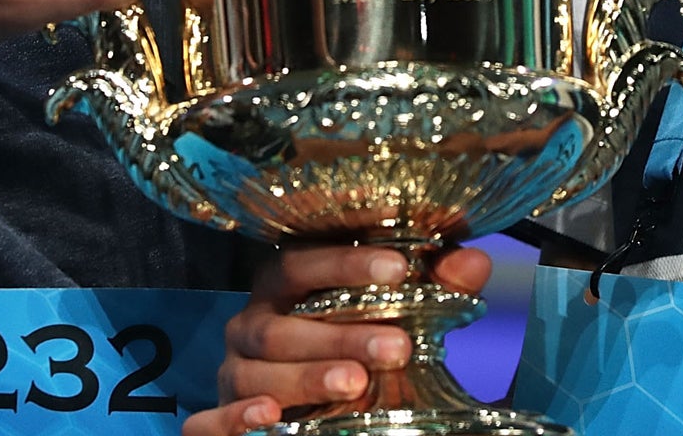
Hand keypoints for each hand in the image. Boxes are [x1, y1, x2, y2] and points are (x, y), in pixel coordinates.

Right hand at [183, 244, 493, 435]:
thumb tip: (475, 263)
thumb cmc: (356, 348)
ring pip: (254, 373)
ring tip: (356, 385)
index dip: (348, 264)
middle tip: (396, 348)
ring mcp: (232, 373)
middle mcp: (250, 324)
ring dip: (305, 378)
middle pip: (280, 324)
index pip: (303, 262)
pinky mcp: (216, 419)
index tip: (401, 269)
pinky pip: (207, 421)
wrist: (322, 408)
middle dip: (339, 335)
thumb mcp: (398, 319)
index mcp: (283, 286)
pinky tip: (270, 419)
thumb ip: (433, 290)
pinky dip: (233, 421)